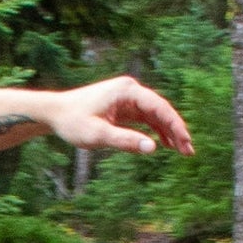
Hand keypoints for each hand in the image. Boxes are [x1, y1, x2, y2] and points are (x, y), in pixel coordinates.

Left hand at [50, 77, 193, 156]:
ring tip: (182, 151)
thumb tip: (152, 148)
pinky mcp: (124, 107)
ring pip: (155, 115)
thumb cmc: (72, 122)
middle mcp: (130, 90)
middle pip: (161, 110)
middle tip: (189, 151)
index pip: (159, 107)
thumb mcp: (97, 135)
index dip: (175, 126)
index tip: (185, 142)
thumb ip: (125, 141)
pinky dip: (155, 131)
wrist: (54, 113)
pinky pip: (146, 118)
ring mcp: (128, 98)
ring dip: (168, 132)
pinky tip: (165, 144)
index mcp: (127, 91)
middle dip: (176, 130)